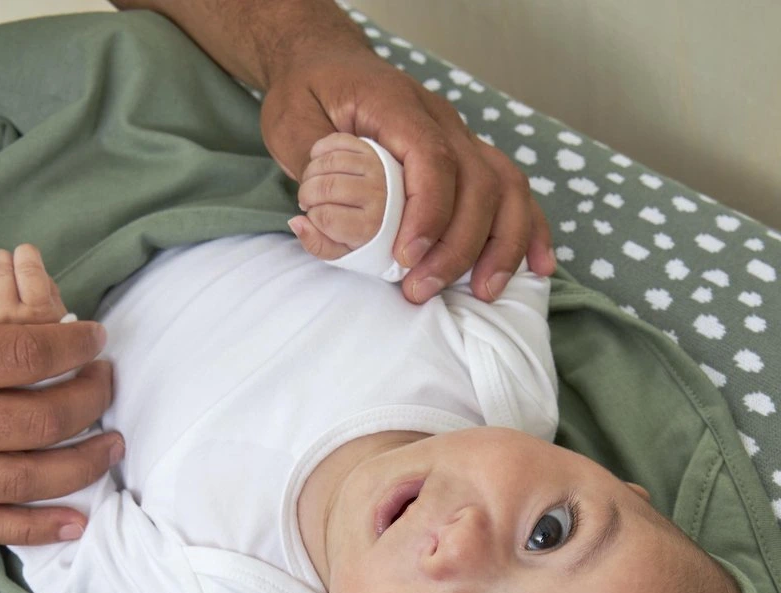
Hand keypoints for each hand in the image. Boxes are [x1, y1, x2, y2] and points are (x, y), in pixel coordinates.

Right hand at [0, 246, 121, 545]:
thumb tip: (42, 303)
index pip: (23, 353)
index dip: (71, 345)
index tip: (95, 338)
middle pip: (39, 417)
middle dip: (89, 400)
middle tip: (107, 381)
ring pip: (27, 476)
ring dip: (82, 465)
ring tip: (113, 446)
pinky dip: (37, 527)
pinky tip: (75, 522)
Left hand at [261, 48, 554, 304]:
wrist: (327, 63)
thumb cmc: (309, 92)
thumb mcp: (291, 124)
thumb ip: (311, 173)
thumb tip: (317, 223)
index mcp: (398, 105)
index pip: (431, 159)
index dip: (428, 214)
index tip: (406, 259)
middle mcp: (441, 119)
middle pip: (477, 181)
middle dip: (458, 246)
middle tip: (421, 290)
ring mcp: (461, 137)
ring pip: (506, 186)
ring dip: (502, 243)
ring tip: (485, 291)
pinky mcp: (468, 157)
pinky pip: (512, 190)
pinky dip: (530, 229)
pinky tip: (538, 266)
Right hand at [289, 133, 386, 260]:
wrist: (393, 215)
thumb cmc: (361, 237)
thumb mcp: (341, 251)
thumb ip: (316, 244)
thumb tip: (295, 222)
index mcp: (371, 226)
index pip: (326, 217)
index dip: (311, 217)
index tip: (314, 219)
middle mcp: (378, 195)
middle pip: (326, 187)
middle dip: (306, 194)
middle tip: (305, 201)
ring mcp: (377, 168)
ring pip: (330, 162)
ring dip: (310, 173)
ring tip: (311, 185)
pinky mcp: (372, 150)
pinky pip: (338, 141)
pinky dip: (319, 150)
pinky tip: (317, 164)